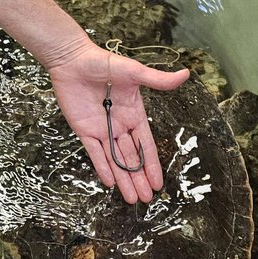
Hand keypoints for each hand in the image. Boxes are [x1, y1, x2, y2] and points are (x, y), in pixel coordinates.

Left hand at [47, 42, 188, 203]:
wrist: (72, 59)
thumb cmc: (103, 62)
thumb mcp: (133, 72)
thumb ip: (157, 80)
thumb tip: (185, 74)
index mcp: (133, 113)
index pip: (145, 144)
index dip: (152, 164)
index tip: (159, 183)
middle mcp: (119, 125)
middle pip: (131, 157)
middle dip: (139, 178)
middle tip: (147, 199)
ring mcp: (101, 129)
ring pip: (115, 159)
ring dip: (123, 178)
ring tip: (132, 199)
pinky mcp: (83, 130)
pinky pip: (94, 152)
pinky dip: (102, 167)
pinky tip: (110, 183)